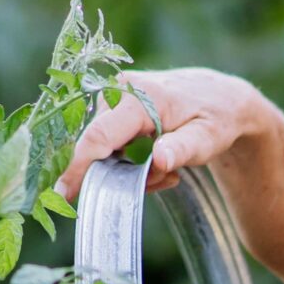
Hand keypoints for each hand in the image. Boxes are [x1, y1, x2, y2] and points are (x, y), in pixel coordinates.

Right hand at [54, 67, 273, 201]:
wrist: (220, 96)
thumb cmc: (216, 119)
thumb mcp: (208, 139)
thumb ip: (182, 150)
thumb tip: (159, 160)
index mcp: (141, 98)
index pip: (99, 136)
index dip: (79, 167)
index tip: (63, 194)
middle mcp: (120, 90)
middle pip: (98, 144)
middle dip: (119, 174)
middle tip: (163, 181)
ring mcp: (114, 94)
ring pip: (104, 146)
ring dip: (128, 168)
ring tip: (167, 170)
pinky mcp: (113, 103)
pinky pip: (109, 140)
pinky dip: (128, 159)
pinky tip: (156, 160)